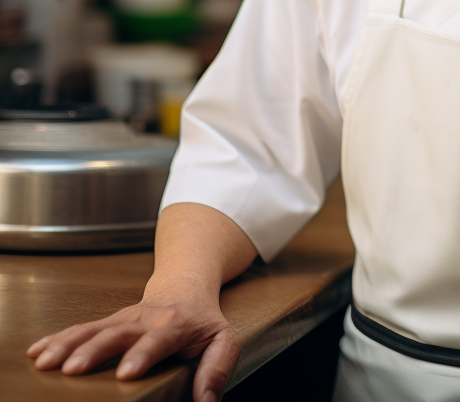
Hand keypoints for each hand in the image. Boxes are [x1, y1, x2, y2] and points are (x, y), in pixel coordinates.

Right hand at [26, 281, 239, 401]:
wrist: (186, 286)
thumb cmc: (204, 320)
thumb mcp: (223, 340)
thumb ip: (217, 369)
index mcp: (175, 325)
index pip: (158, 340)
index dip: (143, 355)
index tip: (126, 373)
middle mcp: (145, 319)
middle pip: (118, 333)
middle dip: (95, 351)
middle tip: (73, 369)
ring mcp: (123, 319)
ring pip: (93, 329)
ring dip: (68, 344)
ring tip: (45, 362)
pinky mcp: (107, 323)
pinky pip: (80, 329)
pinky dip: (57, 339)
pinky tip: (36, 352)